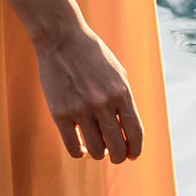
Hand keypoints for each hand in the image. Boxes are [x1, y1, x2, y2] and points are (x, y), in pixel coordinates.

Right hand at [32, 23, 144, 164]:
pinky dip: (79, 152)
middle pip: (117, 146)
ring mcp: (81, 110)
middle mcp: (104, 104)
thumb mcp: (117, 74)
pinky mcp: (60, 114)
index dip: (135, 149)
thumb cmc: (92, 55)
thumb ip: (123, 100)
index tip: (132, 155)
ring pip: (96, 150)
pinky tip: (80, 147)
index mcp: (122, 93)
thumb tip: (127, 130)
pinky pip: (73, 147)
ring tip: (97, 148)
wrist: (62, 39)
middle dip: (118, 156)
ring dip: (98, 153)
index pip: (135, 133)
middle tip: (115, 155)